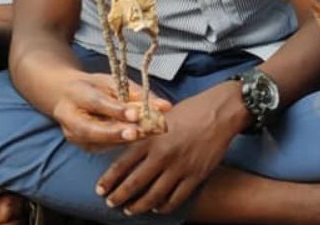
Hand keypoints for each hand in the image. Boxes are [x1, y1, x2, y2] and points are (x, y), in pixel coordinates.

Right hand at [52, 73, 172, 151]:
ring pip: (104, 143)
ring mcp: (77, 138)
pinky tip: (144, 137)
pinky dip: (126, 142)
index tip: (136, 114)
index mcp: (75, 95)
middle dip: (121, 133)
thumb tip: (165, 106)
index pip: (97, 104)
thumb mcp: (111, 81)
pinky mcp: (86, 147)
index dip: (117, 110)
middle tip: (144, 132)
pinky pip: (108, 147)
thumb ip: (136, 93)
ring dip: (129, 139)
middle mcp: (71, 121)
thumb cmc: (93, 86)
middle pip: (96, 130)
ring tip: (151, 133)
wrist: (66, 97)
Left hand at [96, 82, 247, 214]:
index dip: (109, 180)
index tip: (100, 189)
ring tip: (131, 209)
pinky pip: (176, 198)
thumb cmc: (191, 111)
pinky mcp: (196, 176)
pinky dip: (164, 207)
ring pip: (154, 196)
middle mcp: (163, 155)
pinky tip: (157, 207)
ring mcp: (180, 167)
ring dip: (139, 206)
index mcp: (151, 138)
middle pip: (134, 184)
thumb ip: (145, 133)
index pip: (122, 164)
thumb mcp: (161, 116)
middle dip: (119, 197)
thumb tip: (127, 146)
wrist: (220, 112)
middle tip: (111, 203)